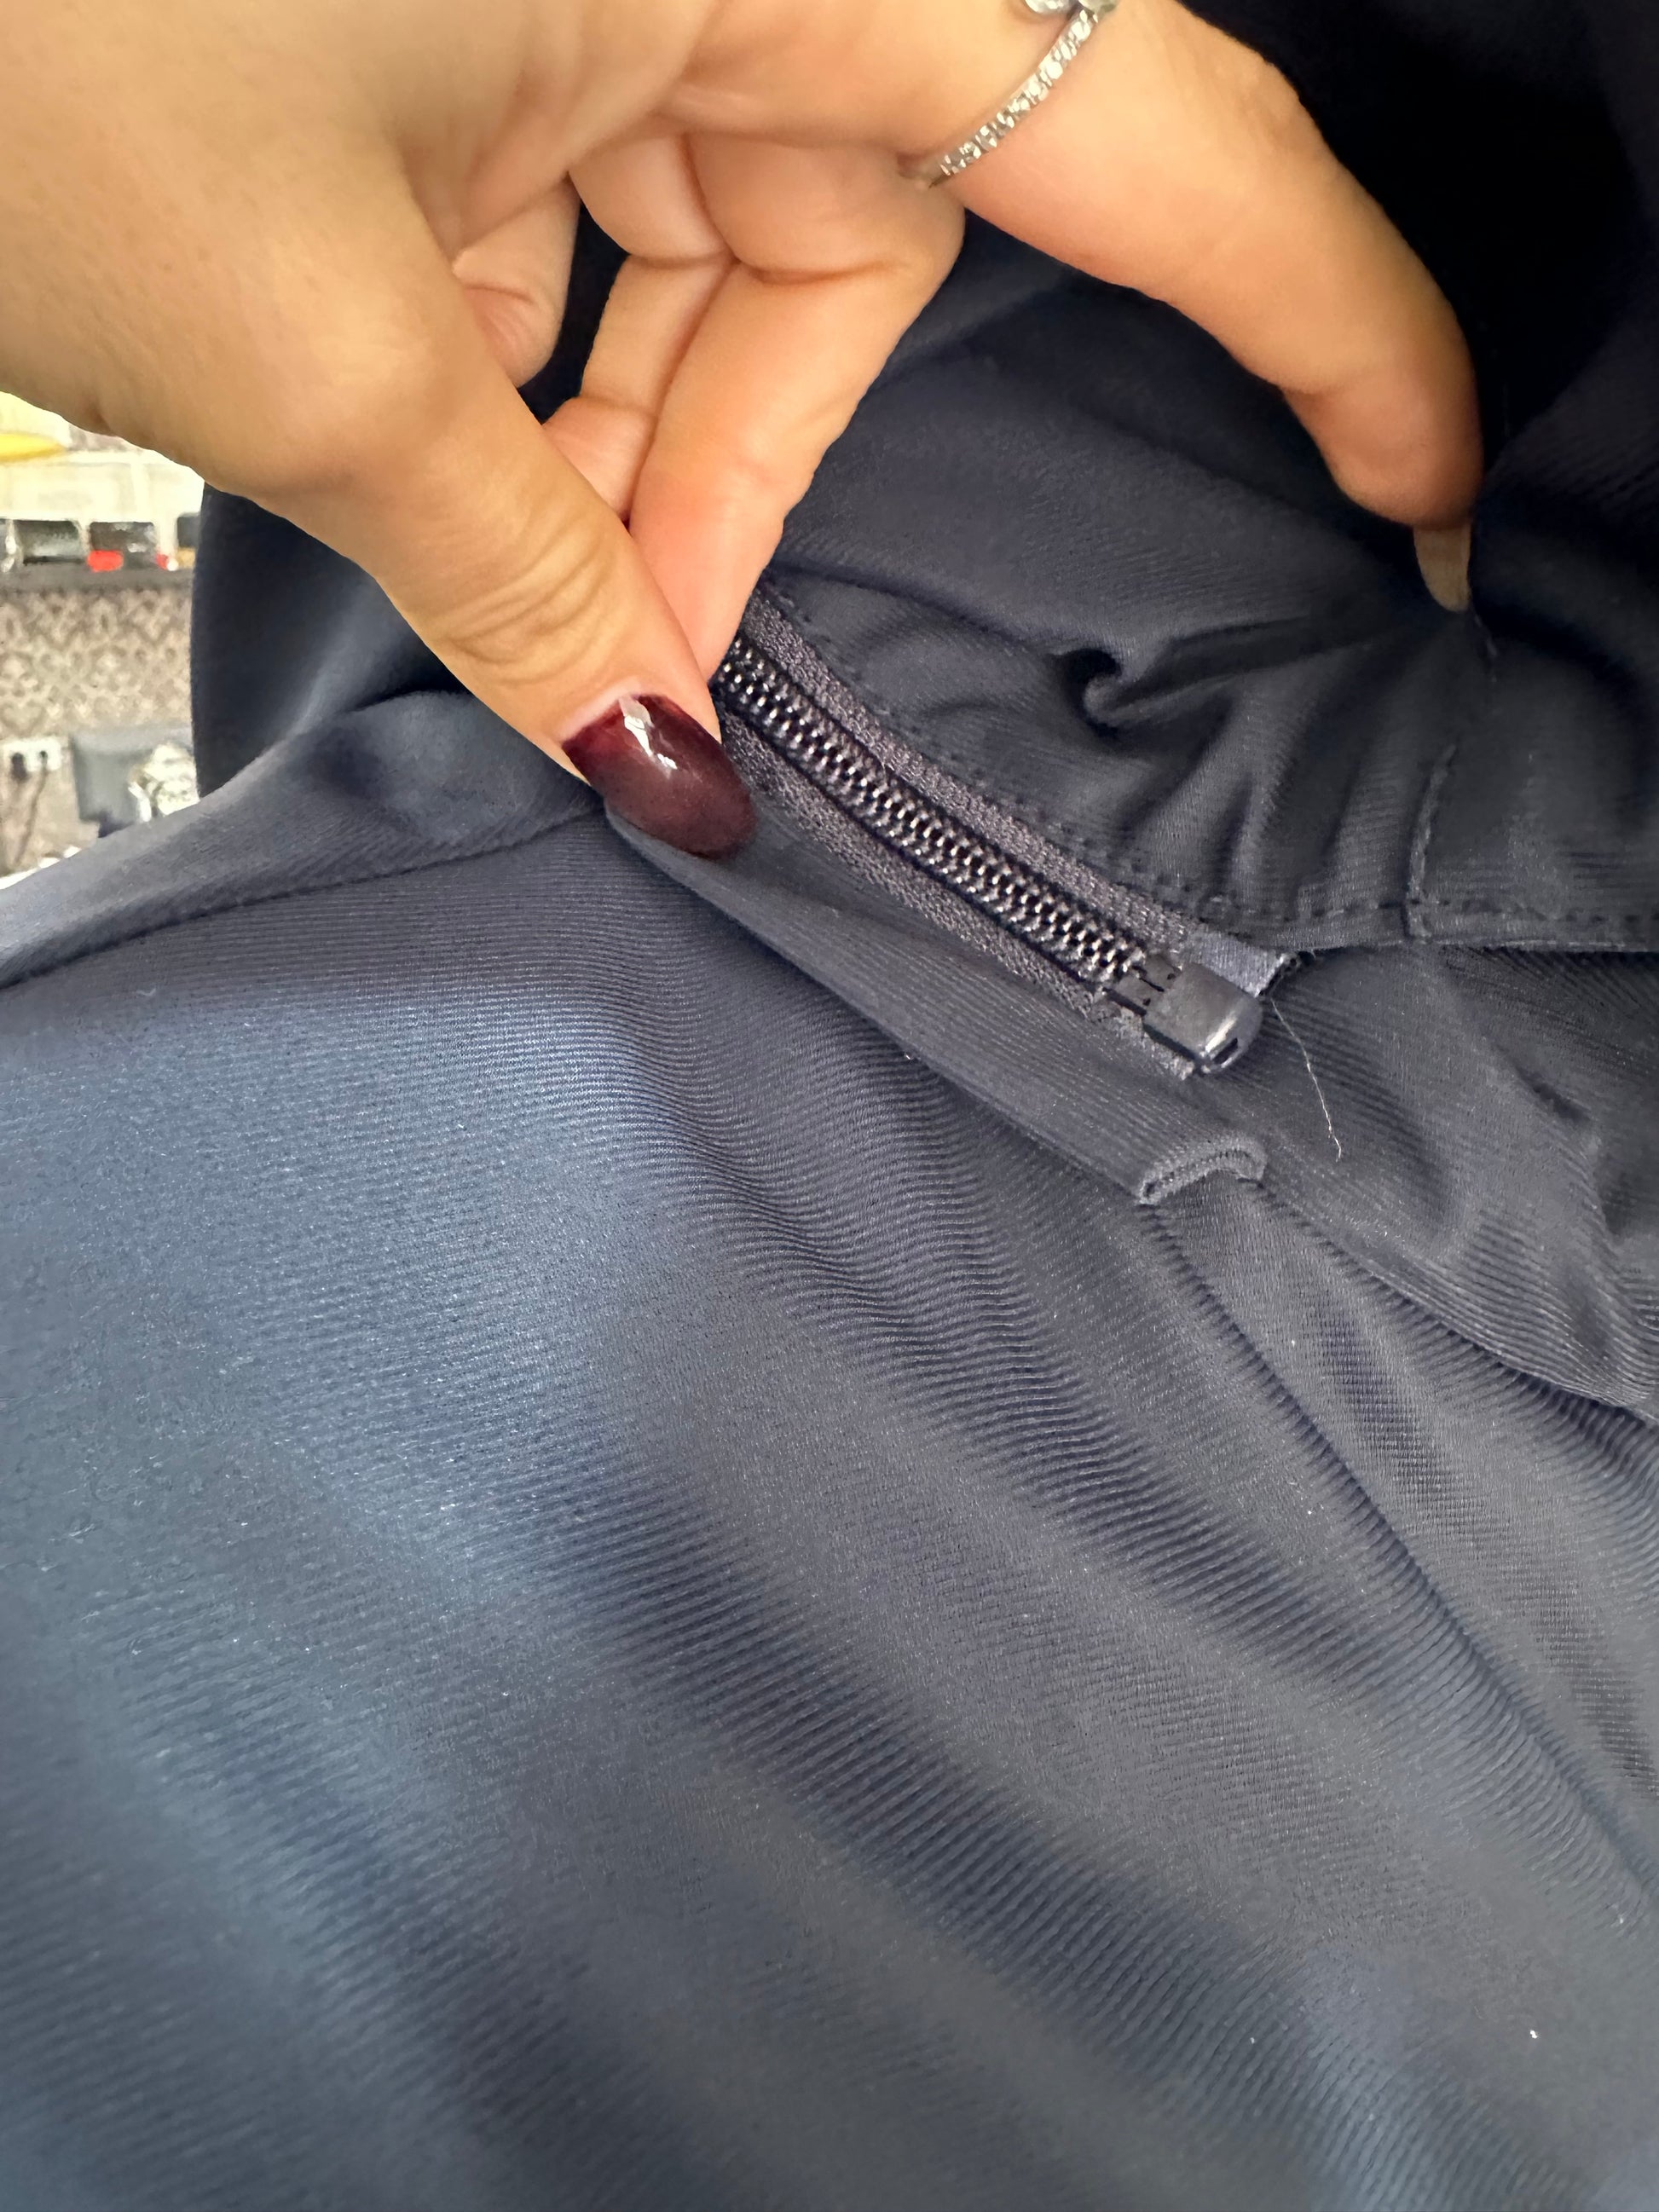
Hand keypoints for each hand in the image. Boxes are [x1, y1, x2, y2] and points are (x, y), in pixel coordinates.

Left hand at [0, 0, 1479, 855]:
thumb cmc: (26, 28)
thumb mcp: (316, 343)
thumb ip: (522, 572)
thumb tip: (650, 760)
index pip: (1155, 144)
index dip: (1324, 324)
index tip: (1420, 483)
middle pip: (877, 243)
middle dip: (761, 477)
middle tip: (675, 676)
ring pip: (719, 249)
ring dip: (627, 449)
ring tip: (532, 601)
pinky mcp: (492, 5)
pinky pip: (590, 217)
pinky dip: (536, 372)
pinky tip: (468, 490)